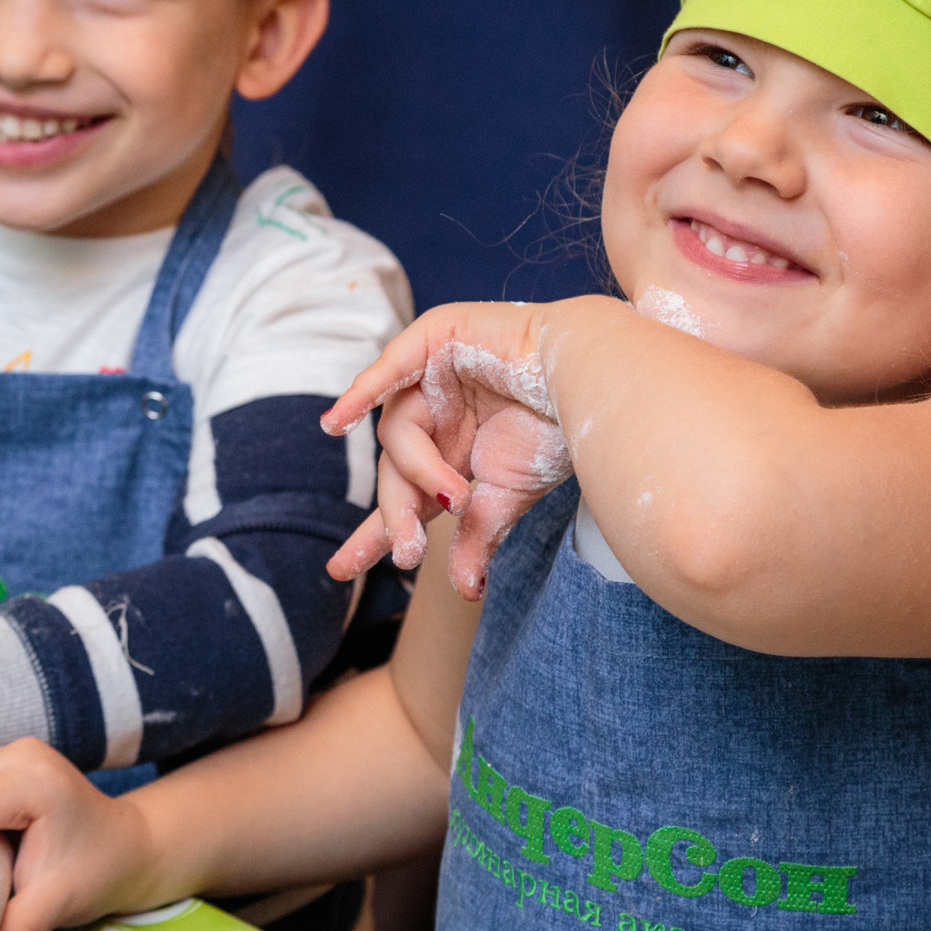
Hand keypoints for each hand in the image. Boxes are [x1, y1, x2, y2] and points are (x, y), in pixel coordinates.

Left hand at [322, 302, 574, 598]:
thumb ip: (478, 534)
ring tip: (457, 496)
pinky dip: (361, 394)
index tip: (340, 570)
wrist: (595, 378)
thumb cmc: (558, 427)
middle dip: (399, 514)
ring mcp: (430, 378)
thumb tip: (465, 591)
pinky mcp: (434, 340)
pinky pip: (389, 371)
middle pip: (395, 471)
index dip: (374, 532)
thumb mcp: (510, 493)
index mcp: (450, 454)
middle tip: (410, 553)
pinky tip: (335, 422)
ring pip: (398, 434)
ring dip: (420, 472)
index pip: (403, 497)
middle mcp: (434, 417)